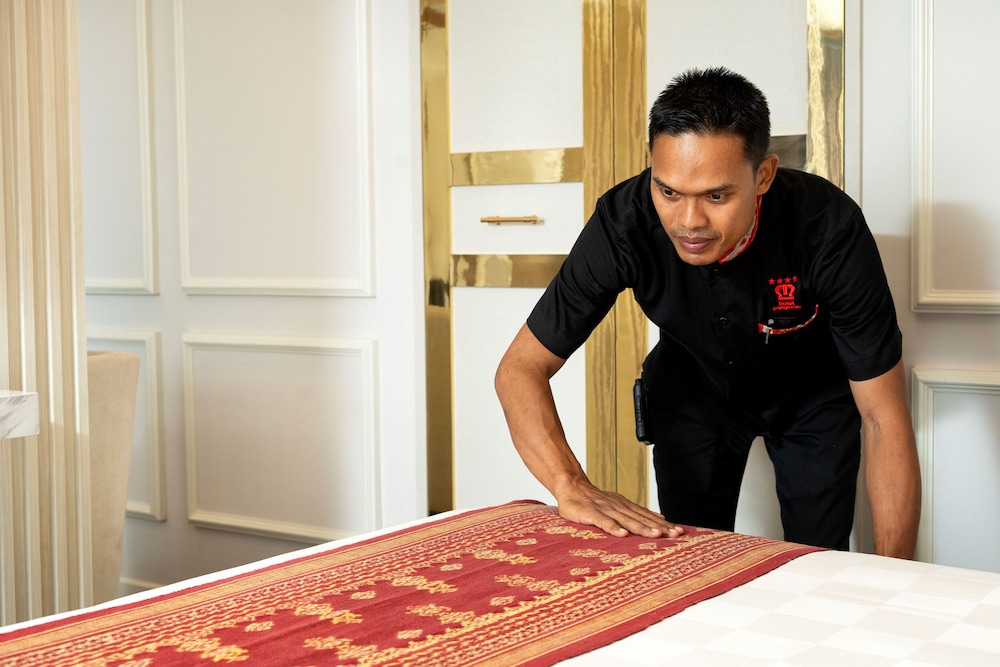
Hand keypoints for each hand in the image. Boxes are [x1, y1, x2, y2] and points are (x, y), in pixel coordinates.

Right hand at [555, 480, 684, 538]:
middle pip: (642, 519)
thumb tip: (659, 517)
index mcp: (626, 506)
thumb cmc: (594, 501)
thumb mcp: (619, 504)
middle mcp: (620, 507)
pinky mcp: (592, 514)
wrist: (572, 488)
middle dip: (660, 527)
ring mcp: (606, 510)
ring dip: (642, 528)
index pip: (648, 516)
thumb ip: (636, 512)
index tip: (680, 532)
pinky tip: (622, 535)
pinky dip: (613, 528)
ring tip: (655, 535)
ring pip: (627, 520)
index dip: (664, 524)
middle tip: (675, 535)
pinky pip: (604, 522)